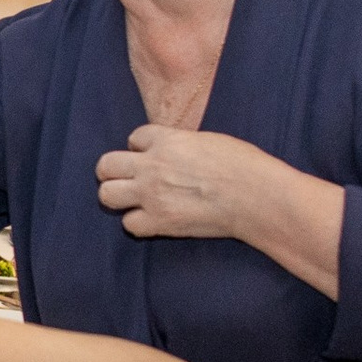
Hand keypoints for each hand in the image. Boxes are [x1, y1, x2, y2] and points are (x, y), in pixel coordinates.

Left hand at [95, 124, 283, 239]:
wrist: (256, 196)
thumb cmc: (243, 165)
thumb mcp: (208, 140)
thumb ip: (181, 144)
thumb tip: (172, 151)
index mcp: (166, 140)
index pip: (134, 137)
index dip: (141, 147)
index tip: (152, 156)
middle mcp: (151, 165)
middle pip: (105, 165)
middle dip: (114, 171)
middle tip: (130, 179)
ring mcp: (151, 195)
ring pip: (107, 194)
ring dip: (118, 196)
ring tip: (135, 200)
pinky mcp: (159, 222)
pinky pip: (130, 224)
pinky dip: (139, 223)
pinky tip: (154, 220)